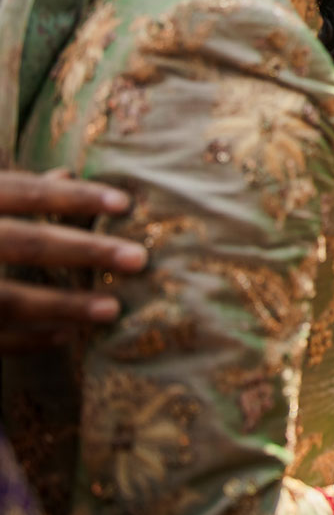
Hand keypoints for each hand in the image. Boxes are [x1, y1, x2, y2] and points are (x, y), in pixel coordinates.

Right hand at [0, 170, 147, 351]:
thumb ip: (9, 190)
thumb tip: (67, 173)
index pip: (24, 191)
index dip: (74, 196)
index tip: (126, 203)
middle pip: (24, 243)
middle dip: (85, 251)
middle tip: (140, 259)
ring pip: (6, 299)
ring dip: (62, 305)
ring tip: (112, 310)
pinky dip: (25, 340)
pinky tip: (63, 338)